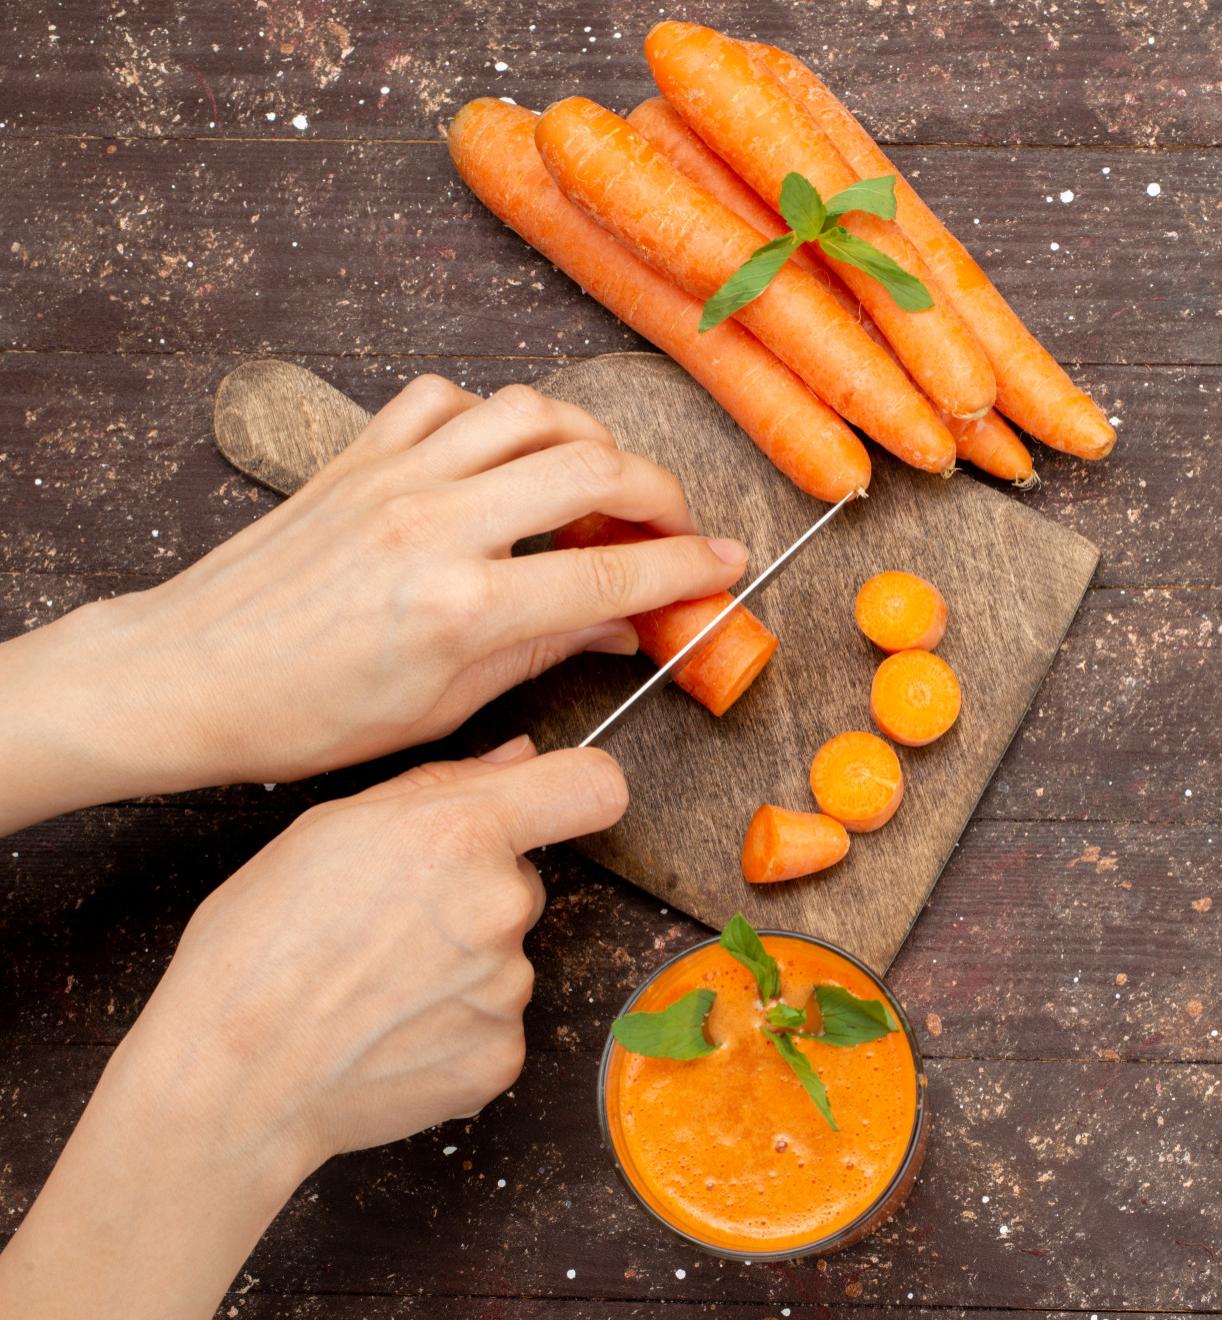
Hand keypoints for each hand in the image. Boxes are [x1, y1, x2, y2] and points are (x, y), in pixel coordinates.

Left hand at [0, 376, 744, 828]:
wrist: (189, 675)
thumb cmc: (306, 713)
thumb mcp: (443, 706)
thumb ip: (544, 650)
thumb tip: (623, 625)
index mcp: (462, 608)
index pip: (611, 574)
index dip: (686, 567)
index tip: (727, 565)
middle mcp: (435, 526)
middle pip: (591, 470)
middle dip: (660, 492)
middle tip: (677, 523)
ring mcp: (395, 478)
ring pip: (529, 411)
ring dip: (589, 437)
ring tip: (605, 479)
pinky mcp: (358, 455)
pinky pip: (447, 399)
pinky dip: (496, 415)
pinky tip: (506, 454)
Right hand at [0, 739, 622, 1319]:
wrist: (230, 1082)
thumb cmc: (256, 950)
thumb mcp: (327, 830)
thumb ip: (441, 785)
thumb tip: (520, 758)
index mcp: (463, 835)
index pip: (592, 788)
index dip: (572, 793)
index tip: (548, 809)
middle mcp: (502, 908)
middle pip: (522, 882)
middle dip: (473, 894)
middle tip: (389, 927)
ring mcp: (508, 989)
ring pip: (505, 956)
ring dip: (459, 964)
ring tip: (374, 987)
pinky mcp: (501, 1056)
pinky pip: (493, 1023)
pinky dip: (453, 1028)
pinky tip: (389, 1033)